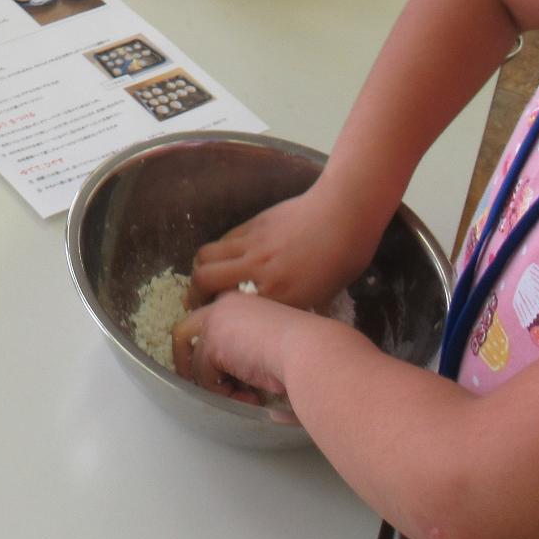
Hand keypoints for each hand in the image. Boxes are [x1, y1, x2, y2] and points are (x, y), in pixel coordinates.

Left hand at [171, 291, 307, 417]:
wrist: (311, 350)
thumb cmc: (304, 348)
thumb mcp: (269, 339)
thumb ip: (245, 345)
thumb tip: (229, 374)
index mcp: (238, 301)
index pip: (209, 323)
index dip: (210, 350)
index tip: (225, 374)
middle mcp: (222, 306)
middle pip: (183, 333)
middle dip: (188, 363)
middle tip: (207, 386)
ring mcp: (214, 322)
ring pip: (195, 362)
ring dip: (216, 386)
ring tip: (244, 397)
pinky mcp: (213, 343)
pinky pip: (204, 376)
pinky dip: (222, 392)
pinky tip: (250, 396)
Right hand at [186, 185, 383, 310]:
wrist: (345, 215)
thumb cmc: (342, 259)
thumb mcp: (322, 297)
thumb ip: (292, 307)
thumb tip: (277, 317)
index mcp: (279, 295)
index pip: (231, 311)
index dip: (218, 318)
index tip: (218, 324)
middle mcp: (258, 270)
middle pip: (203, 280)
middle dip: (194, 294)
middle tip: (198, 302)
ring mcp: (251, 244)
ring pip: (205, 256)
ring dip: (200, 270)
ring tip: (207, 279)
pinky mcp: (252, 224)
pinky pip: (223, 241)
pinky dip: (218, 252)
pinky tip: (228, 259)